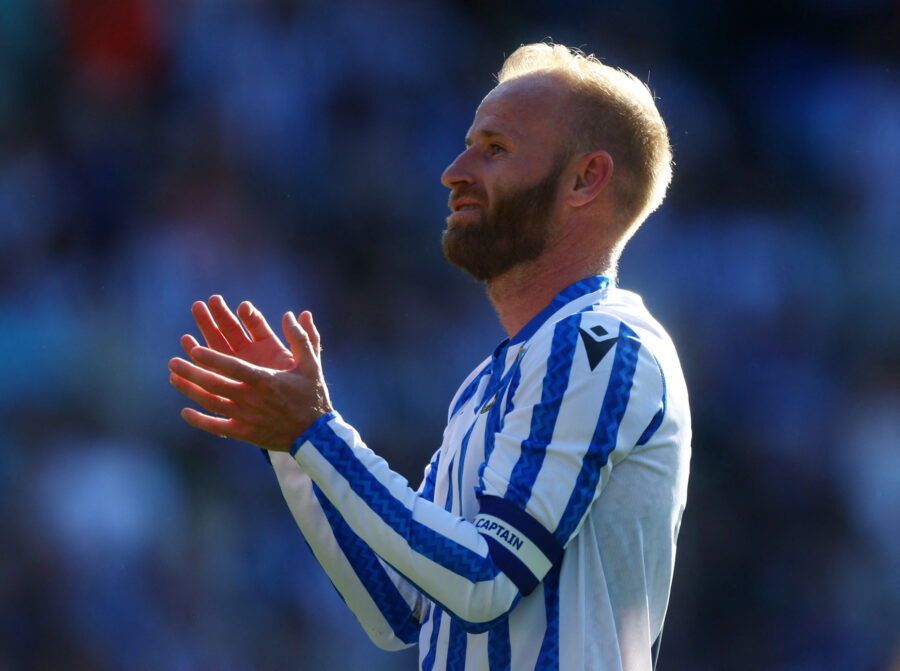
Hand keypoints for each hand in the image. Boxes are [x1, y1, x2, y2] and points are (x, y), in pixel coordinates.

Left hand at [169, 310, 332, 451]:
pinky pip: (217, 427)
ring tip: (174, 377)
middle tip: (173, 361)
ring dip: (190, 390)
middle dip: (191, 372)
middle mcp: (251, 398)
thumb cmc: (313, 396)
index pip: (232, 367)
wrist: (316, 435)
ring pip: (211, 403)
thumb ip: (301, 338)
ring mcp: (245, 417)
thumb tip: (293, 314)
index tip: (193, 349)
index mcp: (264, 380)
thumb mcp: (311, 364)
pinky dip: (199, 420)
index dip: (212, 358)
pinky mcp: (244, 433)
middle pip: (215, 384)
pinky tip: (185, 411)